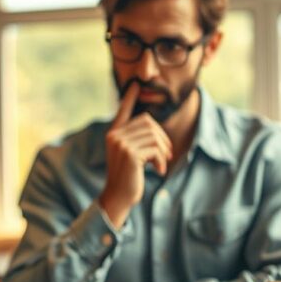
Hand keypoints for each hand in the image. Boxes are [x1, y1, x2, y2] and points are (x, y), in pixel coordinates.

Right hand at [98, 84, 172, 227]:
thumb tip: (153, 128)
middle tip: (166, 154)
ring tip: (162, 163)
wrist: (118, 197)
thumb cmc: (127, 177)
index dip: (129, 98)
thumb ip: (135, 140)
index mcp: (113, 134)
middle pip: (148, 123)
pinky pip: (156, 149)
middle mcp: (115, 136)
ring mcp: (121, 144)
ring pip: (154, 136)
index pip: (122, 111)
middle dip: (162, 138)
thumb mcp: (129, 155)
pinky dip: (162, 160)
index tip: (135, 85)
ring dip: (164, 151)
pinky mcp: (130, 154)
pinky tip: (159, 170)